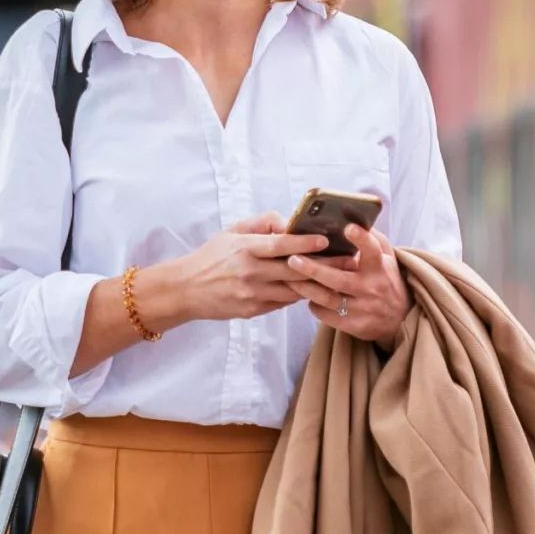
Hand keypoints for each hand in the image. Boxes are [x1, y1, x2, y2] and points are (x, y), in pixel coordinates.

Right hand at [160, 213, 332, 323]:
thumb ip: (262, 224)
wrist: (186, 290)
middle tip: (348, 264)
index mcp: (245, 249)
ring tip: (341, 286)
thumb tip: (288, 222)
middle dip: (324, 268)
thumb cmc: (212, 256)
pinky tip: (316, 293)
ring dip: (318, 288)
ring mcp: (252, 294)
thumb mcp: (232, 231)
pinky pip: (283, 303)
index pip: (280, 245)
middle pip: (294, 271)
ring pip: (293, 292)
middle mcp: (250, 272)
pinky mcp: (252, 311)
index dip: (304, 243)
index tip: (326, 240)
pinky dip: (299, 296)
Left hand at [286, 223, 410, 347]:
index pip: (372, 251)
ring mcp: (363, 309)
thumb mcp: (387, 257)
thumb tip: (351, 214)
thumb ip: (372, 237)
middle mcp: (371, 288)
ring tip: (287, 276)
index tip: (347, 227)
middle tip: (292, 258)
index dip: (361, 239)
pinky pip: (325, 314)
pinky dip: (313, 303)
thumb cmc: (385, 279)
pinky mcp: (354, 325)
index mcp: (380, 267)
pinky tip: (305, 294)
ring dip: (305, 287)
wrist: (399, 318)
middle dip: (314, 269)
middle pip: (339, 279)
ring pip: (328, 298)